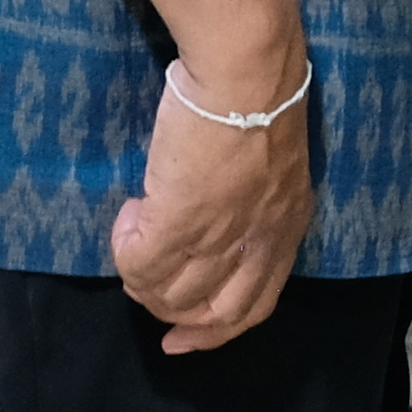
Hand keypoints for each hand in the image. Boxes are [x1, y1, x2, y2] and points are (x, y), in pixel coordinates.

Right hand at [109, 52, 315, 353]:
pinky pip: (140, 265)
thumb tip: (213, 209)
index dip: (215, 332)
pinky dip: (125, 251)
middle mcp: (258, 242)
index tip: (182, 340)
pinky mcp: (181, 223)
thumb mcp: (273, 160)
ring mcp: (221, 237)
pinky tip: (127, 218)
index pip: (256, 304)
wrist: (247, 70)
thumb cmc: (258, 93)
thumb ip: (251, 196)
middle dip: (174, 313)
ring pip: (171, 295)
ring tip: (134, 241)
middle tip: (145, 287)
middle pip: (213, 311)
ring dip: (144, 280)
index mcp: (285, 225)